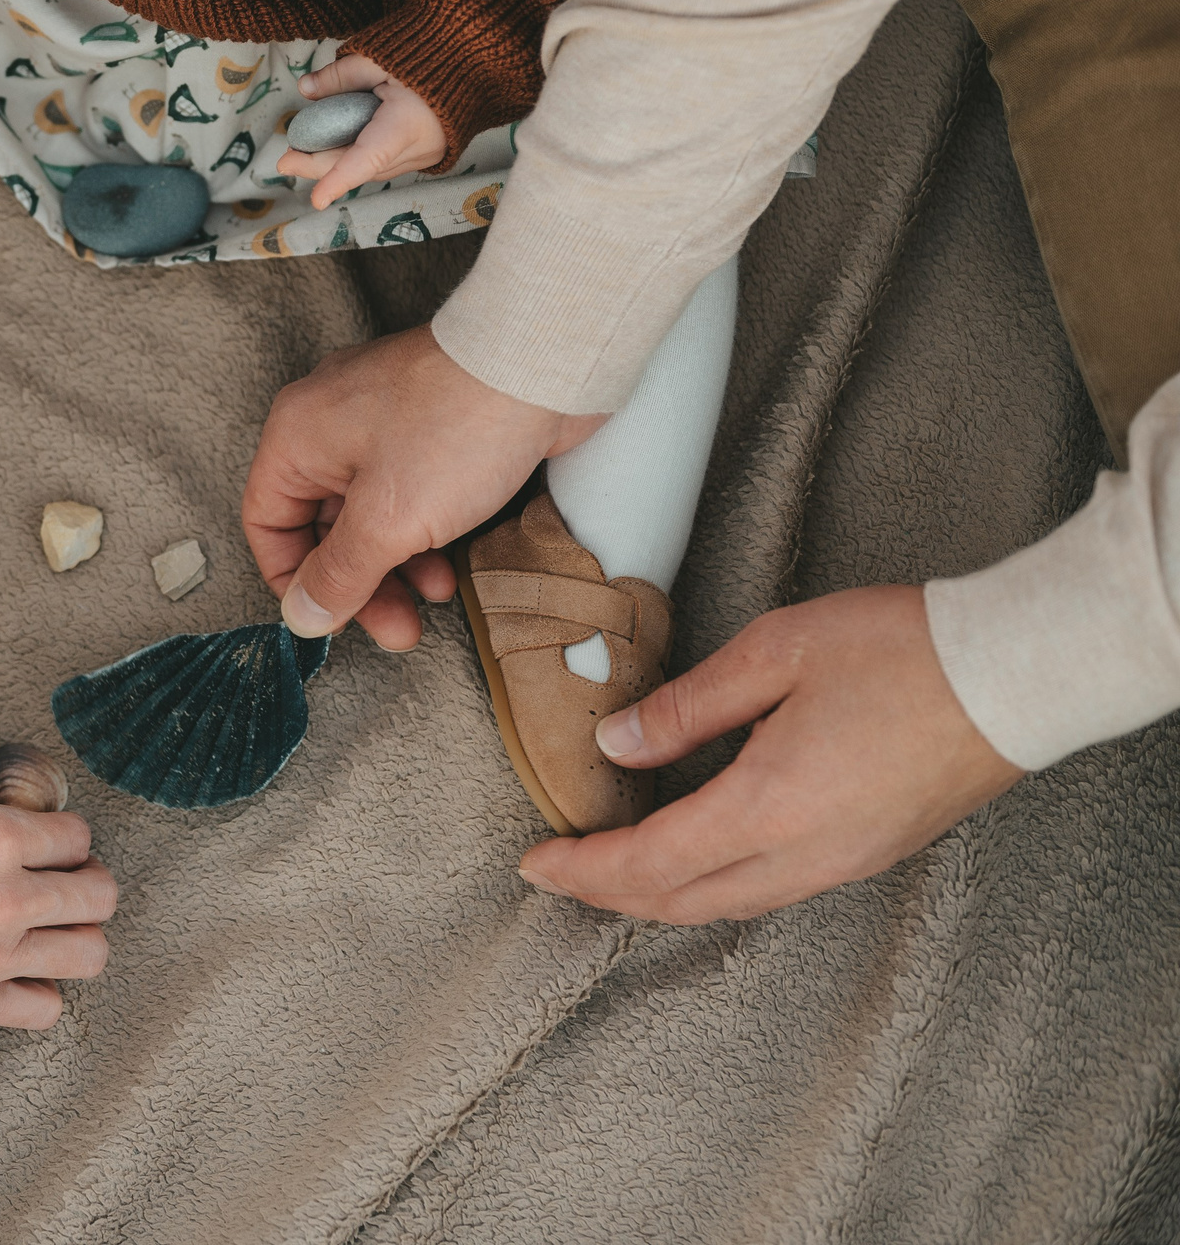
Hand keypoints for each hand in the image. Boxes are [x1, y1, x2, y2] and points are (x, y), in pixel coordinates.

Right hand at [0, 724, 117, 1027]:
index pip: (76, 837)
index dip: (68, 838)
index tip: (51, 843)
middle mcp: (6, 896)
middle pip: (99, 896)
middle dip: (89, 886)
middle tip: (65, 886)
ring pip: (89, 954)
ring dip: (78, 940)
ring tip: (54, 932)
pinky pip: (44, 1010)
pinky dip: (40, 995)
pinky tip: (19, 978)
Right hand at [244, 325, 601, 647]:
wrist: (543, 362)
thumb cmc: (457, 424)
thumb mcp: (387, 521)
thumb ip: (339, 575)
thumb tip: (302, 614)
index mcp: (298, 434)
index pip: (266, 520)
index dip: (292, 578)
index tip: (329, 617)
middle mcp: (332, 422)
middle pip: (323, 522)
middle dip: (359, 583)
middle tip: (396, 628)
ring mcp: (384, 419)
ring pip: (371, 511)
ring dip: (398, 565)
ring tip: (437, 596)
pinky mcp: (433, 423)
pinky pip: (411, 491)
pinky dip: (426, 531)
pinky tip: (455, 559)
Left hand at [275, 54, 447, 206]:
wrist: (474, 60)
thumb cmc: (427, 55)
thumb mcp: (378, 58)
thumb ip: (340, 76)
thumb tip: (305, 91)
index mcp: (409, 123)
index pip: (369, 158)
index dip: (339, 179)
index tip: (316, 200)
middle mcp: (420, 148)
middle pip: (361, 166)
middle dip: (320, 166)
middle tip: (285, 161)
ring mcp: (425, 156)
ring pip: (372, 168)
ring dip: (337, 162)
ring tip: (302, 152)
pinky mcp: (425, 154)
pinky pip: (384, 161)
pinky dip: (359, 156)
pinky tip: (335, 145)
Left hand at [518, 586, 1021, 922]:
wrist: (1016, 675)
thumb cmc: (899, 650)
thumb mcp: (773, 654)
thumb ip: (687, 707)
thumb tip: (616, 743)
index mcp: (770, 807)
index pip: (650, 863)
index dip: (584, 868)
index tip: (534, 861)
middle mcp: (805, 854)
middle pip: (683, 900)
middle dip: (610, 893)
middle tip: (559, 871)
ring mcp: (844, 861)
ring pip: (729, 902)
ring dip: (661, 893)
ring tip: (613, 867)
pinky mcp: (872, 852)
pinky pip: (772, 888)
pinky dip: (713, 882)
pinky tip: (694, 853)